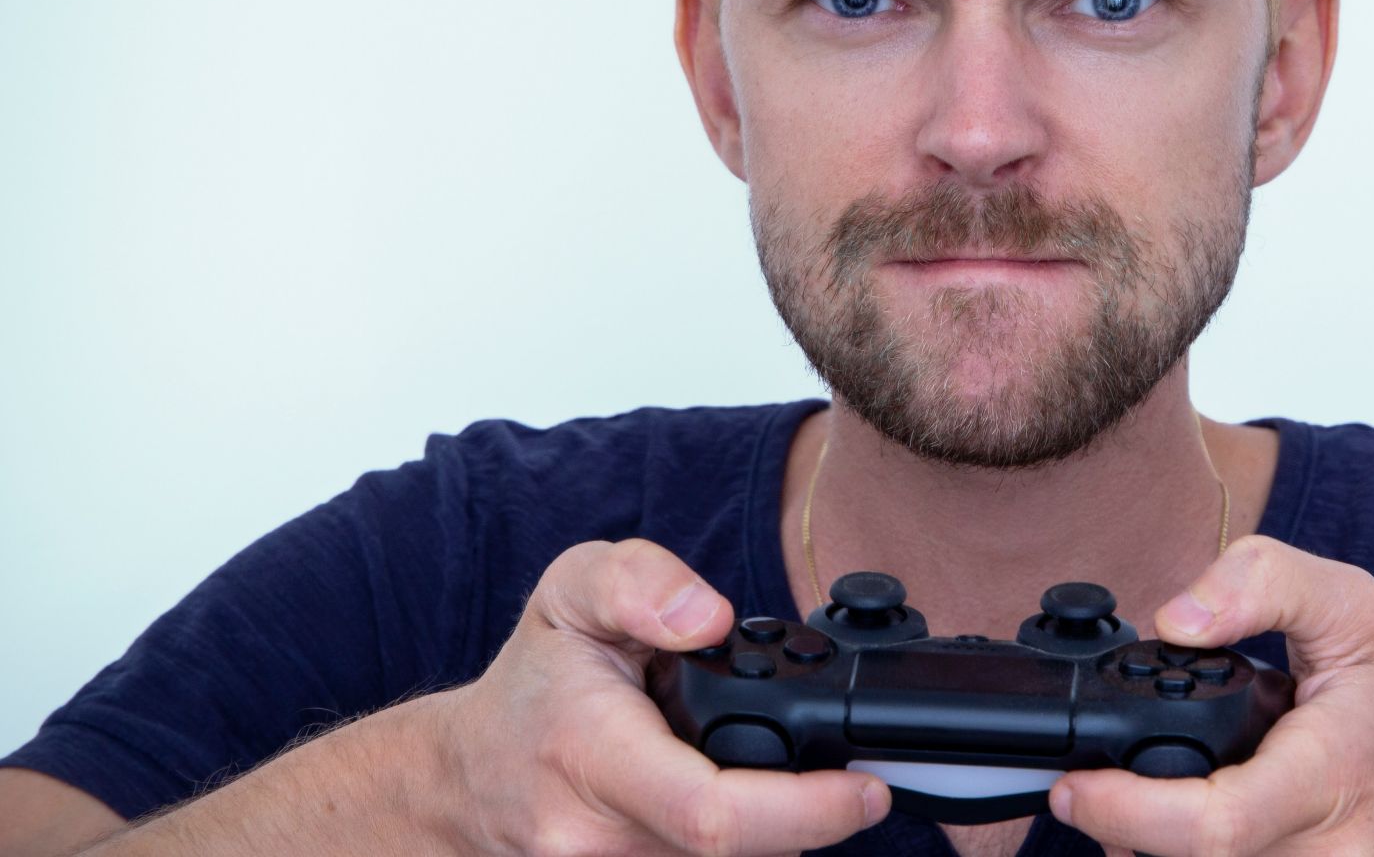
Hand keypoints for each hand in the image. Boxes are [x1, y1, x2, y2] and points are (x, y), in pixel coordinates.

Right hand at [435, 539, 887, 855]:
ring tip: (757, 772)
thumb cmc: (535, 684)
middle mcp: (596, 842)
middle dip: (805, 812)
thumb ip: (639, 581)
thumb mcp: (571, 593)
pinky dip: (745, 842)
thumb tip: (708, 616)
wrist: (467, 776)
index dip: (807, 812)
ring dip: (773, 830)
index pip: (713, 815)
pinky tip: (736, 803)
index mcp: (591, 758)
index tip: (868, 791)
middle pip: (745, 851)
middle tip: (835, 771)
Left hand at [1047, 535, 1373, 855]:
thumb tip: (1177, 620)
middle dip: (1121, 827)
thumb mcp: (1350, 607)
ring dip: (1145, 847)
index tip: (1074, 785)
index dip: (1128, 811)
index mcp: (1333, 772)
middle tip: (1088, 788)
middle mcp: (1327, 853)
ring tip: (1137, 800)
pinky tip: (1172, 829)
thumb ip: (1259, 583)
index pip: (1218, 825)